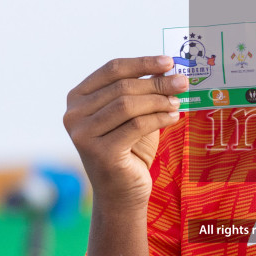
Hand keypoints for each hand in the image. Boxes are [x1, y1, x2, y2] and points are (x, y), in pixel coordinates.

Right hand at [64, 56, 188, 207]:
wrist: (122, 193)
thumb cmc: (129, 150)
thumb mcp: (134, 115)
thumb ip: (143, 92)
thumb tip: (167, 68)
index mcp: (77, 98)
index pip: (112, 70)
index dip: (142, 63)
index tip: (169, 61)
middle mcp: (73, 115)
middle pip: (122, 87)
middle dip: (156, 83)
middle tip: (182, 82)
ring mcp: (82, 134)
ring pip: (127, 105)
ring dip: (158, 101)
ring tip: (178, 102)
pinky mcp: (100, 152)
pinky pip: (136, 126)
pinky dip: (159, 119)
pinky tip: (174, 118)